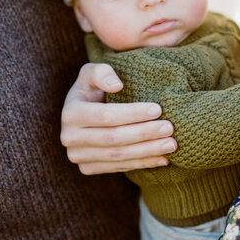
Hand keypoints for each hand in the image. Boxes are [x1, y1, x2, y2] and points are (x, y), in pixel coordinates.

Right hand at [60, 63, 176, 173]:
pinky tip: (163, 158)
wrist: (85, 112)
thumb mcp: (92, 72)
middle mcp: (69, 137)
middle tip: (169, 128)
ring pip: (118, 156)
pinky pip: (118, 167)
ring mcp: (77, 156)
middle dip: (144, 133)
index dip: (133, 113)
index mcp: (70, 112)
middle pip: (113, 138)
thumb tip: (116, 85)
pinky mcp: (87, 168)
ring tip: (171, 144)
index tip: (158, 109)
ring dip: (148, 151)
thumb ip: (102, 72)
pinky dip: (143, 163)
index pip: (106, 115)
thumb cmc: (93, 88)